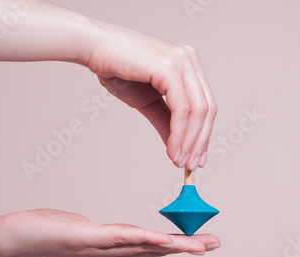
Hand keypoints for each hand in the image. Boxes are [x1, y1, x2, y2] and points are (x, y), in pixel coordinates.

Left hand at [0, 209, 220, 256]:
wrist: (12, 239)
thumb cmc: (46, 232)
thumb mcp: (84, 230)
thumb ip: (106, 233)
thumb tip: (123, 233)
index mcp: (112, 248)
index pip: (151, 247)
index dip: (179, 246)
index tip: (202, 243)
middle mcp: (110, 253)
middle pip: (155, 250)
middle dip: (187, 248)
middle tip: (215, 244)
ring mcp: (100, 247)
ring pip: (145, 247)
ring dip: (175, 247)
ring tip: (200, 245)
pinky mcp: (88, 237)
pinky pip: (124, 238)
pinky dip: (148, 239)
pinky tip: (165, 240)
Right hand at [86, 23, 216, 170]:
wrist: (92, 48)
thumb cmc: (117, 69)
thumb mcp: (147, 102)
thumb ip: (166, 122)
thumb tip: (178, 148)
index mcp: (188, 65)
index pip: (205, 105)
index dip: (203, 134)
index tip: (197, 157)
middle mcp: (190, 60)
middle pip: (207, 109)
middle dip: (200, 142)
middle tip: (192, 165)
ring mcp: (182, 62)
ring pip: (198, 112)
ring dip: (190, 142)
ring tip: (180, 162)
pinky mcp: (170, 68)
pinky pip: (181, 110)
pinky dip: (179, 134)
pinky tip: (173, 150)